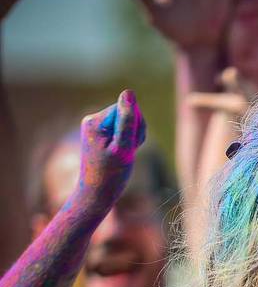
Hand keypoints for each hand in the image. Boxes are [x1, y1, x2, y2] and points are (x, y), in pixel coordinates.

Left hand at [78, 90, 146, 210]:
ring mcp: (96, 126)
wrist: (97, 194)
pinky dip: (130, 141)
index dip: (136, 127)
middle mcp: (92, 119)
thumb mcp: (124, 148)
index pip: (128, 109)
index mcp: (95, 121)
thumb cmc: (111, 174)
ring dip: (135, 137)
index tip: (129, 147)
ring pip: (129, 120)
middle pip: (129, 113)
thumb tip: (128, 92)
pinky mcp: (102, 132)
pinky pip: (125, 128)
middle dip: (136, 132)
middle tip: (129, 153)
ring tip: (126, 155)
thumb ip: (128, 120)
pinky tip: (123, 153)